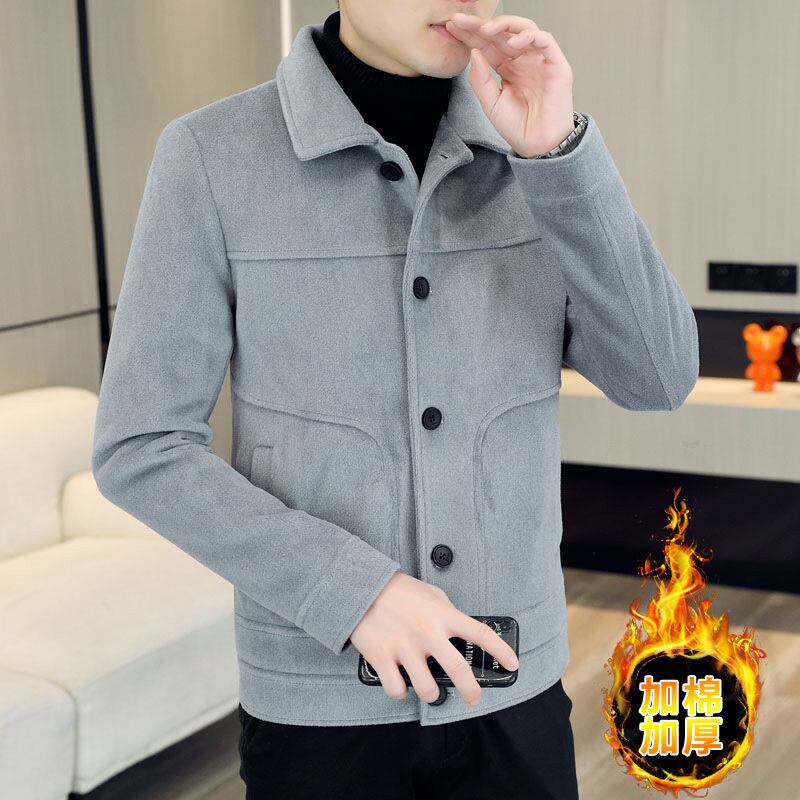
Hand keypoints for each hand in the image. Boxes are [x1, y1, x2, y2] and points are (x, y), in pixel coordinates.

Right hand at [350, 571, 519, 705]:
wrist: (361, 586)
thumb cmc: (399, 590)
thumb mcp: (431, 594)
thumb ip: (447, 612)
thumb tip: (460, 630)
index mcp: (443, 615)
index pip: (481, 634)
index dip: (501, 651)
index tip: (513, 664)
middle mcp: (427, 633)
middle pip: (458, 671)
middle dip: (472, 692)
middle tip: (474, 698)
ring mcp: (405, 647)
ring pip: (428, 689)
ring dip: (432, 694)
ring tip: (430, 689)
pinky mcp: (383, 658)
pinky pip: (397, 690)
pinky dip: (400, 691)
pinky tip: (400, 682)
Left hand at [445, 12, 574, 157]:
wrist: (537, 146)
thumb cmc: (517, 127)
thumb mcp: (490, 103)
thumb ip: (480, 79)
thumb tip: (474, 52)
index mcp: (506, 68)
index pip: (487, 45)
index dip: (470, 34)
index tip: (452, 27)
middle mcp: (522, 60)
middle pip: (501, 34)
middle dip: (480, 25)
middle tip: (461, 20)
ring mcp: (539, 60)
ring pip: (524, 29)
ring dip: (505, 25)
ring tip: (487, 29)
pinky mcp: (556, 65)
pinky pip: (545, 41)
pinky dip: (530, 37)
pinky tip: (514, 42)